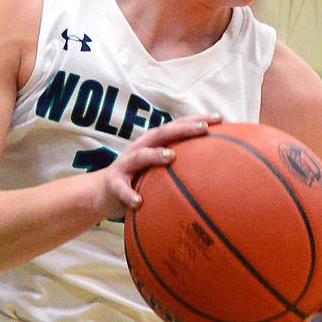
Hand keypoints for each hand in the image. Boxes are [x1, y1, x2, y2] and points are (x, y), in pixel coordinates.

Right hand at [92, 114, 222, 220]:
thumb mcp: (158, 168)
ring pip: (140, 156)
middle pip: (161, 134)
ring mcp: (125, 165)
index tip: (219, 118)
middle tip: (204, 128)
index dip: (196, 120)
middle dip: (183, 129)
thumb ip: (180, 165)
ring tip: (171, 157)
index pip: (177, 127)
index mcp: (153, 143)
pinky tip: (138, 202)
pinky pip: (122, 189)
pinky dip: (129, 194)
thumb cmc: (139, 179)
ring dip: (155, 155)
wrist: (101, 193)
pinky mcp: (114, 183)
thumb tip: (216, 170)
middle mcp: (140, 148)